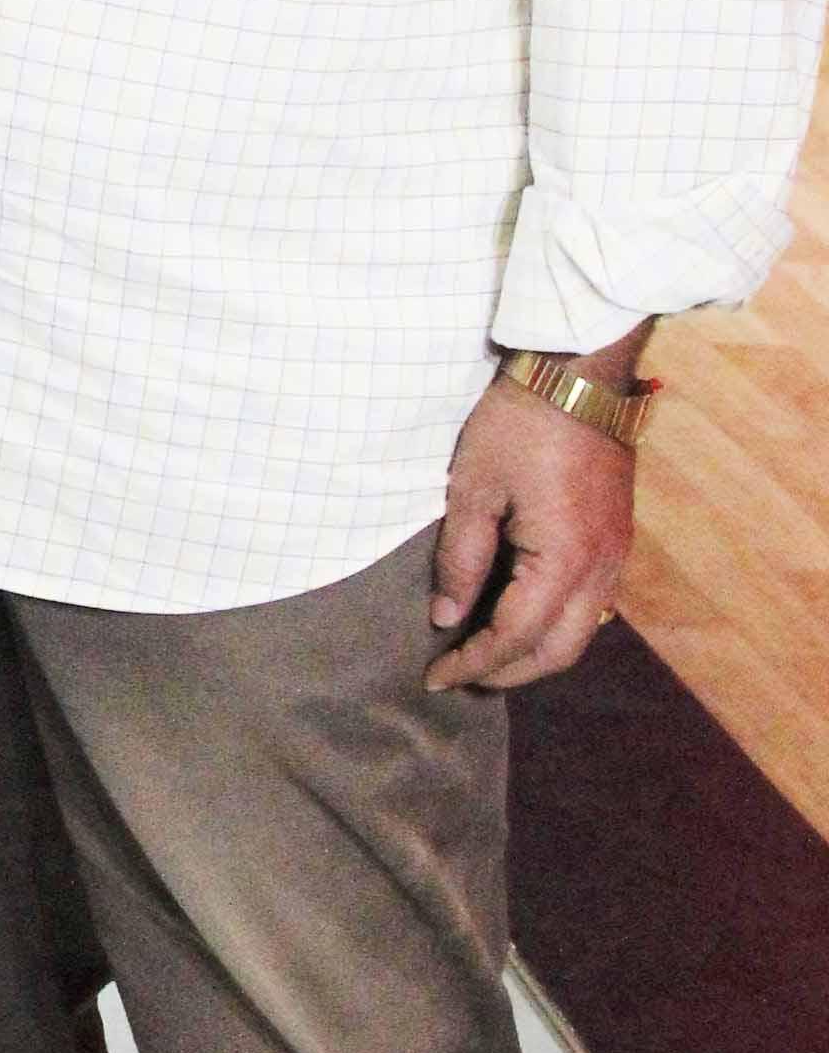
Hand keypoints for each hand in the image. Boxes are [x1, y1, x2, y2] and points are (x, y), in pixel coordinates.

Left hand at [425, 377, 635, 692]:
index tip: (435, 677)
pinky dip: (555, 624)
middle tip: (461, 676)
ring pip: (581, 633)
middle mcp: (600, 568)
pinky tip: (520, 615)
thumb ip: (461, 560)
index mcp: (562, 560)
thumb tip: (447, 616)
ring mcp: (616, 555)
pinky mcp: (618, 539)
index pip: (515, 637)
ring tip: (486, 654)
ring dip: (535, 652)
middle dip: (508, 673)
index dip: (473, 664)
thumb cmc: (519, 425)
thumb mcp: (473, 490)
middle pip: (558, 652)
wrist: (579, 375)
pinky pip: (591, 604)